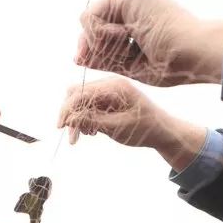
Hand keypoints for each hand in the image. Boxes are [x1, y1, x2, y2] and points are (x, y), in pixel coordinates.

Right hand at [58, 77, 206, 171]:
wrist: (162, 131)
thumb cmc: (144, 129)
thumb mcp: (116, 127)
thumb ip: (91, 120)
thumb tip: (69, 118)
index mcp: (114, 87)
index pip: (80, 93)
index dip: (67, 110)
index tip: (60, 127)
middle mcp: (110, 84)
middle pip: (77, 94)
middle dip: (71, 115)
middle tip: (72, 137)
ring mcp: (109, 91)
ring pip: (81, 102)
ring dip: (78, 119)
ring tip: (83, 137)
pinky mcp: (109, 100)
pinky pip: (90, 106)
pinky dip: (86, 119)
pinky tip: (92, 131)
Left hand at [76, 0, 222, 85]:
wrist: (191, 53)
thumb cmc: (171, 64)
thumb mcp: (129, 65)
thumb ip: (104, 59)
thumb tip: (77, 57)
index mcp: (136, 20)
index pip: (100, 31)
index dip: (89, 47)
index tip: (82, 60)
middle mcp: (132, 6)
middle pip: (92, 24)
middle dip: (91, 46)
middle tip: (100, 57)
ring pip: (89, 20)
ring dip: (100, 41)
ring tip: (125, 46)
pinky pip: (91, 17)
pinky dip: (99, 34)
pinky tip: (122, 37)